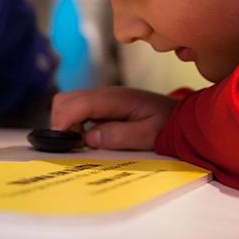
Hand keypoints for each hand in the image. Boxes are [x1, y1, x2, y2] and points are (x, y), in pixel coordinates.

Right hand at [50, 87, 178, 149]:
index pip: (81, 103)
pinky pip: (77, 108)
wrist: (180, 115)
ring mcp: (102, 97)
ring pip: (68, 102)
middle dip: (61, 121)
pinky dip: (72, 121)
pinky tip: (84, 136)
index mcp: (117, 99)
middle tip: (72, 144)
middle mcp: (106, 94)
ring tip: (78, 142)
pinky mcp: (102, 104)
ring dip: (65, 121)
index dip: (65, 120)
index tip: (58, 138)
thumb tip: (89, 137)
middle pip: (67, 99)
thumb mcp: (148, 135)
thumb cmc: (167, 124)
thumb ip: (119, 136)